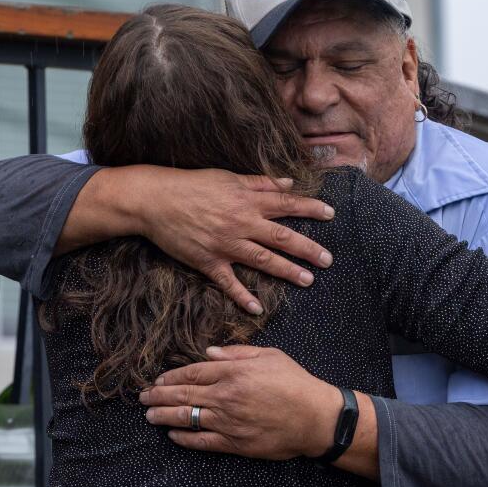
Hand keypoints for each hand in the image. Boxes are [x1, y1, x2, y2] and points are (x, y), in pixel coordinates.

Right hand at [88, 166, 335, 313]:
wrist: (155, 200)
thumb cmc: (192, 185)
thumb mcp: (228, 177)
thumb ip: (260, 182)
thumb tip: (288, 182)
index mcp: (248, 200)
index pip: (287, 204)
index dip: (310, 208)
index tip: (331, 214)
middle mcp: (242, 223)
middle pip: (282, 237)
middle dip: (308, 249)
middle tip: (328, 260)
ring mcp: (226, 244)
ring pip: (264, 260)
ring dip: (287, 271)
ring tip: (308, 280)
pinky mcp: (208, 261)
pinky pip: (229, 282)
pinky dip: (242, 297)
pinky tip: (258, 309)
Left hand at [138, 345, 339, 459]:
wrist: (315, 419)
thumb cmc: (296, 384)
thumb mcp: (270, 356)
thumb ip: (238, 353)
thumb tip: (209, 354)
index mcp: (234, 373)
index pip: (193, 373)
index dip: (172, 376)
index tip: (158, 379)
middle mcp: (225, 397)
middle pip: (183, 394)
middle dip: (159, 396)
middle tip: (142, 398)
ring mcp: (227, 422)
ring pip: (186, 418)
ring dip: (164, 416)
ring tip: (149, 416)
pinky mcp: (234, 443)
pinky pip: (201, 441)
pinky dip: (184, 439)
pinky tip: (173, 436)